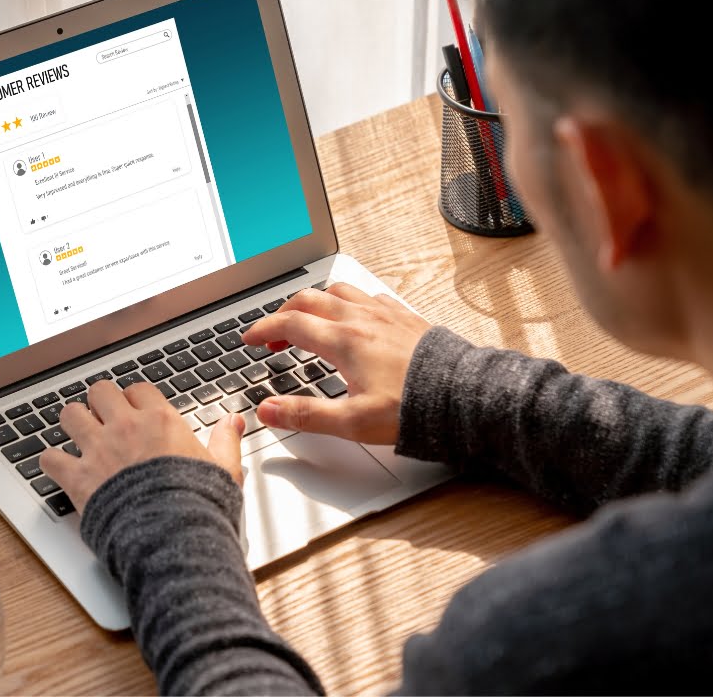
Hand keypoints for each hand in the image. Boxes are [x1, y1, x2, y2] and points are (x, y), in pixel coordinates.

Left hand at [40, 379, 246, 511]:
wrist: (172, 536)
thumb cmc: (199, 506)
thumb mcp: (224, 470)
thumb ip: (225, 441)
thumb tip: (232, 421)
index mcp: (161, 421)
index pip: (138, 389)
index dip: (134, 399)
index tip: (135, 410)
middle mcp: (126, 427)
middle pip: (100, 391)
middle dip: (99, 403)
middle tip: (104, 418)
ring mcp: (98, 449)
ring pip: (70, 414)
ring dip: (73, 423)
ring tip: (79, 435)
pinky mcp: (77, 476)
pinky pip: (49, 457)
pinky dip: (52, 462)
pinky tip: (60, 467)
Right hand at [241, 282, 430, 444]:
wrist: (463, 397)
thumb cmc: (413, 409)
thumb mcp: (352, 422)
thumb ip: (305, 415)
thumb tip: (267, 410)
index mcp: (343, 341)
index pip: (290, 324)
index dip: (263, 328)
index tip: (249, 338)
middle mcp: (361, 319)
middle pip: (309, 300)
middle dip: (284, 312)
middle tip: (273, 333)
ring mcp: (385, 314)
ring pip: (339, 290)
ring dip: (316, 301)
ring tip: (309, 320)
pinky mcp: (405, 316)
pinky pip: (369, 296)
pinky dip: (349, 301)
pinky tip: (354, 317)